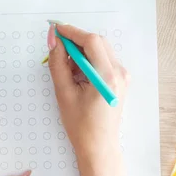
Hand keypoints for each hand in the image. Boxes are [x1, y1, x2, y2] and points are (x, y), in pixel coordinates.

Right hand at [48, 24, 128, 169]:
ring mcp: (123, 75)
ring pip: (100, 50)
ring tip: (68, 71)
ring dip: (82, 52)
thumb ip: (57, 62)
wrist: (98, 146)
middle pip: (97, 42)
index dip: (72, 32)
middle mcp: (120, 72)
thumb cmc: (80, 124)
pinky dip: (88, 60)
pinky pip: (103, 60)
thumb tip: (52, 38)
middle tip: (58, 50)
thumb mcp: (63, 92)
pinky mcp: (120, 79)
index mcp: (107, 76)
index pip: (91, 41)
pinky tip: (78, 76)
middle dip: (76, 41)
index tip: (55, 29)